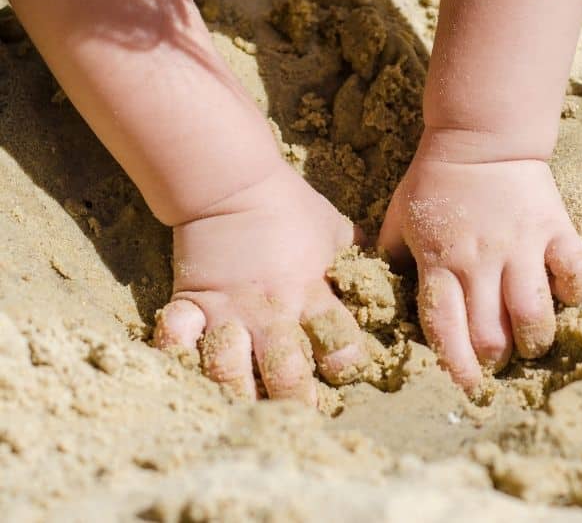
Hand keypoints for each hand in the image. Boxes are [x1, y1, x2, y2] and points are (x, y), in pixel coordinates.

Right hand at [153, 167, 368, 403]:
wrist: (233, 181)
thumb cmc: (291, 207)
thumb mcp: (336, 230)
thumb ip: (357, 261)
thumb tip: (387, 278)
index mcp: (312, 293)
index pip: (339, 345)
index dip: (346, 364)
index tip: (343, 372)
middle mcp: (272, 310)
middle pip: (286, 372)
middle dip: (295, 401)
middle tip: (298, 418)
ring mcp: (229, 309)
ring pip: (230, 368)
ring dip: (237, 394)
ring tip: (243, 412)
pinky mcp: (192, 300)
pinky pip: (176, 337)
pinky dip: (176, 357)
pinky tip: (184, 371)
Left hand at [378, 131, 581, 391]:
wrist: (480, 137)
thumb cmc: (433, 182)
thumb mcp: (398, 219)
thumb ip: (391, 259)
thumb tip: (381, 295)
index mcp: (439, 262)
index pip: (445, 327)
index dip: (455, 365)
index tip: (465, 386)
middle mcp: (480, 261)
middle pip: (492, 333)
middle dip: (496, 359)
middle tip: (498, 359)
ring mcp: (521, 246)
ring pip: (534, 313)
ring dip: (535, 339)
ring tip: (531, 341)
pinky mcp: (555, 229)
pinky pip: (576, 270)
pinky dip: (576, 290)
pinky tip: (565, 294)